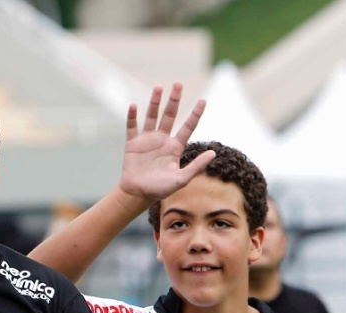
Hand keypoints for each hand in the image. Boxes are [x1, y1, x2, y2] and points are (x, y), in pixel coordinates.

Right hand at [118, 83, 214, 202]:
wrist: (137, 194)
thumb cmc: (160, 189)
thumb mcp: (181, 179)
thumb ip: (196, 166)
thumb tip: (213, 154)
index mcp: (175, 147)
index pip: (188, 127)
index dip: (195, 114)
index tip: (203, 100)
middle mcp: (162, 140)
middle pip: (169, 115)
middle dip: (174, 100)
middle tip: (178, 84)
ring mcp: (147, 140)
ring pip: (152, 116)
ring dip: (155, 102)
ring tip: (159, 87)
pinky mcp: (132, 143)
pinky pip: (132, 127)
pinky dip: (132, 117)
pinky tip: (134, 106)